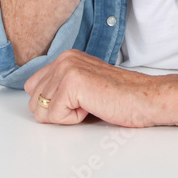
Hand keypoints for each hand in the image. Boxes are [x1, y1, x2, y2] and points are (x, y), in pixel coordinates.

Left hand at [23, 49, 160, 127]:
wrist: (144, 99)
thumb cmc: (119, 98)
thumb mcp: (84, 86)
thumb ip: (60, 86)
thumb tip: (37, 102)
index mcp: (65, 57)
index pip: (33, 88)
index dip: (51, 104)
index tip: (77, 103)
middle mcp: (63, 59)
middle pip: (33, 100)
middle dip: (56, 111)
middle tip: (84, 105)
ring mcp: (67, 69)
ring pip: (41, 110)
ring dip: (65, 115)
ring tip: (89, 105)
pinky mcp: (72, 83)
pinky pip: (53, 116)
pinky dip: (72, 120)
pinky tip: (92, 107)